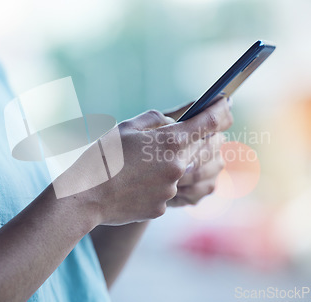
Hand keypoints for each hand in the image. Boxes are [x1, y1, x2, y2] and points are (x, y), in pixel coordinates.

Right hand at [58, 98, 232, 225]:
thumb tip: (175, 122)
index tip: (226, 103)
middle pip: (206, 149)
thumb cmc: (102, 156)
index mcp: (170, 141)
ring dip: (179, 164)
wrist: (84, 197)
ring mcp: (171, 189)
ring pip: (186, 172)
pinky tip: (138, 182)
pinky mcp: (162, 207)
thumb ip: (157, 119)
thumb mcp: (127, 127)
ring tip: (151, 163)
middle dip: (205, 139)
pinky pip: (169, 190)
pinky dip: (159, 184)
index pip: (209, 121)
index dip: (221, 110)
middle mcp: (177, 166)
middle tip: (195, 135)